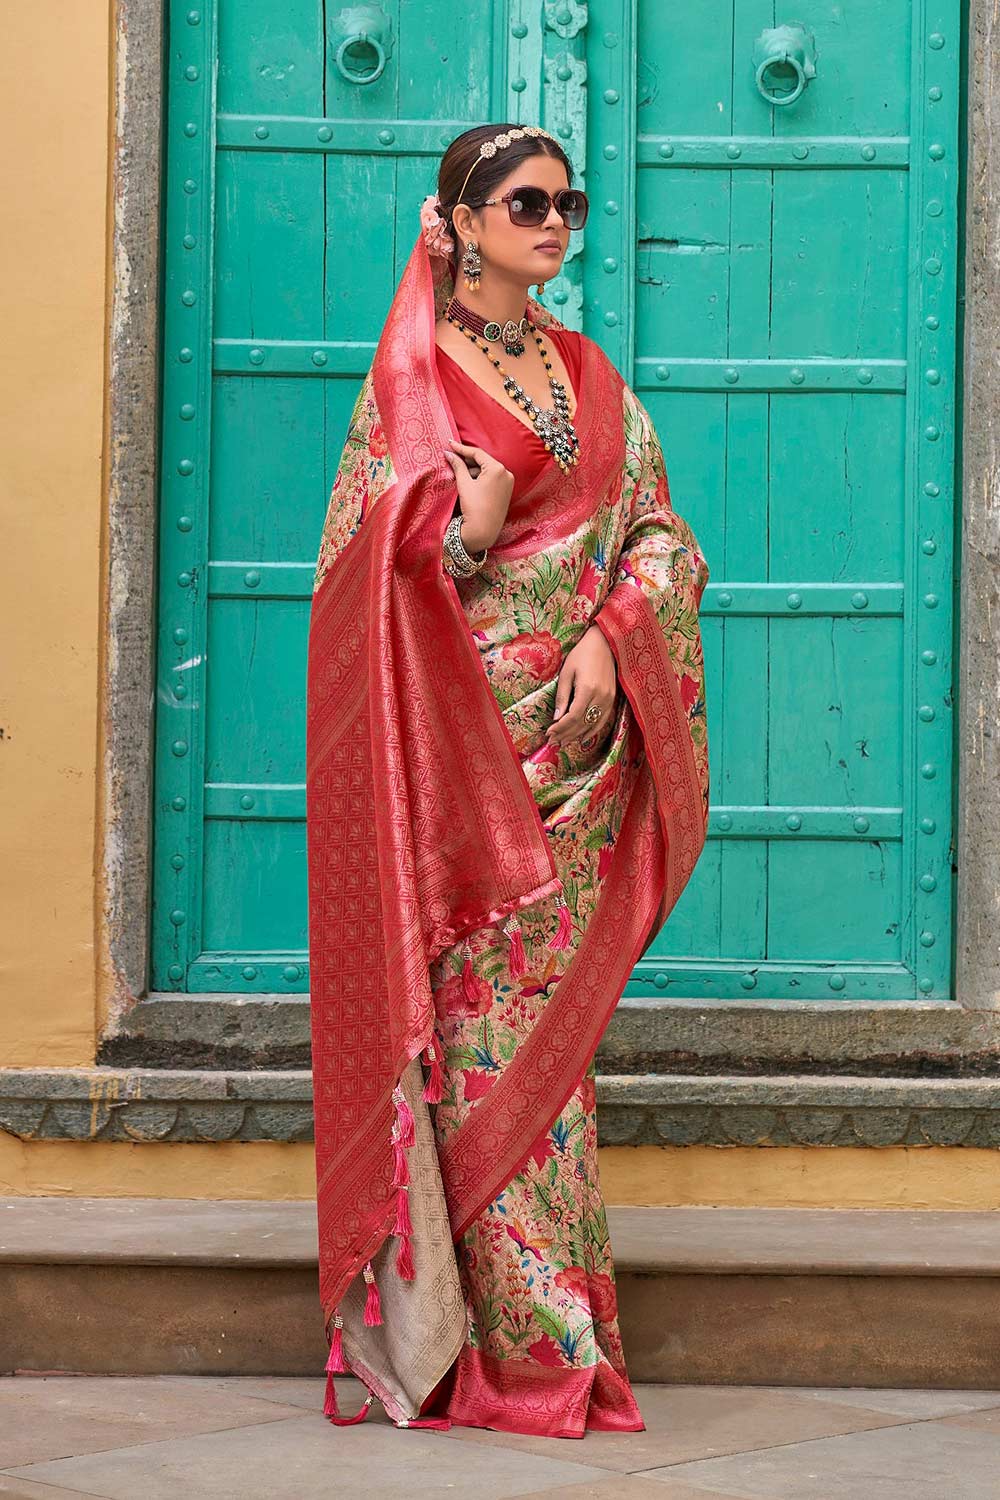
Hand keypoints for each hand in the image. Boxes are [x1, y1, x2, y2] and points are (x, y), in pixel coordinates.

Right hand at [443, 439, 513, 552]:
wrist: (483, 531)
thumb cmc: (474, 507)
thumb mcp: (464, 483)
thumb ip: (457, 466)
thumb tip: (448, 453)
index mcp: (497, 468)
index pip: (477, 453)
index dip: (462, 448)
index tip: (450, 443)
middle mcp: (506, 473)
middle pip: (483, 461)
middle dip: (467, 460)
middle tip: (452, 457)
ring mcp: (508, 482)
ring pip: (487, 470)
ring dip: (473, 470)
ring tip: (459, 472)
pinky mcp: (507, 491)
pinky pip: (492, 479)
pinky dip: (481, 478)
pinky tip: (469, 481)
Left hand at [546, 625, 616, 747]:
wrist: (604, 644)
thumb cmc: (582, 655)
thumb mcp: (567, 672)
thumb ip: (562, 696)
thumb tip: (556, 717)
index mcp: (587, 689)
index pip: (573, 717)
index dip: (561, 728)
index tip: (549, 733)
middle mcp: (600, 697)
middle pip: (582, 723)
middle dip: (566, 734)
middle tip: (553, 742)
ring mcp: (609, 699)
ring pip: (592, 724)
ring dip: (576, 735)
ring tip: (563, 743)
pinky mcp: (612, 699)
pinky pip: (602, 720)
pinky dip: (592, 731)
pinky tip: (582, 738)